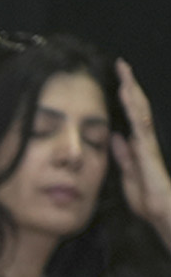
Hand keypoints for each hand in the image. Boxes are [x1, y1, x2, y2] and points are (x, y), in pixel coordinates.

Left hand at [112, 59, 170, 247]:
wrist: (161, 212)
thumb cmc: (148, 198)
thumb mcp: (128, 174)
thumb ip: (123, 156)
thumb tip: (116, 137)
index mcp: (138, 145)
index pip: (131, 115)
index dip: (125, 98)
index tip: (116, 80)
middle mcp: (145, 139)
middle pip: (138, 107)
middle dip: (130, 85)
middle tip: (121, 64)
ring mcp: (149, 143)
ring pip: (141, 110)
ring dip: (132, 91)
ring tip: (125, 72)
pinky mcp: (149, 149)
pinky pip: (141, 124)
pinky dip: (135, 108)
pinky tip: (129, 96)